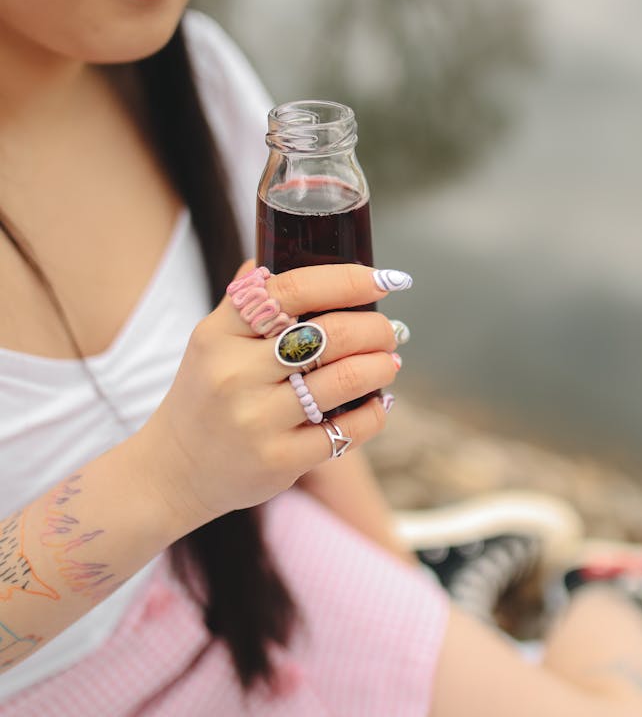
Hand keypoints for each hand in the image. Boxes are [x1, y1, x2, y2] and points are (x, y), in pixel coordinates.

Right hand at [138, 262, 404, 529]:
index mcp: (219, 332)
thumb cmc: (207, 393)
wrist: (175, 469)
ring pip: (345, 379)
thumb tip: (287, 247)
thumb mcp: (211, 339)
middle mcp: (235, 372)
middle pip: (329, 334)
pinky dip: (373, 412)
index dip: (347, 280)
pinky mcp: (277, 458)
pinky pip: (345, 430)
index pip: (292, 290)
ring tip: (389, 361)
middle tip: (391, 330)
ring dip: (381, 366)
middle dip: (376, 328)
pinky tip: (377, 403)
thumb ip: (250, 299)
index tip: (383, 279)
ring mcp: (256, 419)